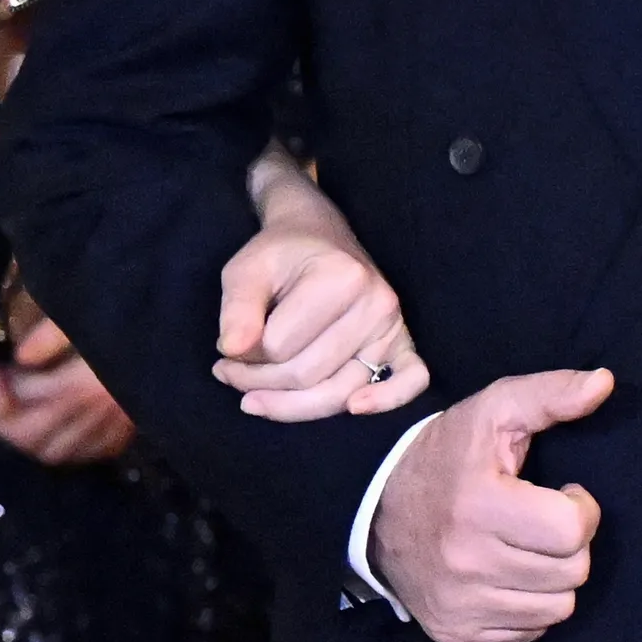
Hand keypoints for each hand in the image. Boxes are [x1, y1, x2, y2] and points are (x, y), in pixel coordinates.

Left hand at [0, 298, 136, 466]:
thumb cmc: (128, 300)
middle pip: (31, 439)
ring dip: (19, 427)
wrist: (182, 312)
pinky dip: (49, 438)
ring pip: (52, 452)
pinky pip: (77, 451)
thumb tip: (21, 358)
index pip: (20, 412)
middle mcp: (106, 411)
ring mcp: (117, 425)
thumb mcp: (83, 305)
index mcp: (93, 382)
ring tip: (2, 390)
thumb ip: (51, 334)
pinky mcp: (125, 429)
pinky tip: (36, 409)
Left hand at [212, 172, 427, 418]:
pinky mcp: (402, 342)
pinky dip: (387, 400)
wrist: (317, 234)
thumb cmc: (280, 254)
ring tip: (253, 399)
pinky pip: (411, 380)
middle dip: (260, 383)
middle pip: (307, 375)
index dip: (245, 354)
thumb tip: (233, 352)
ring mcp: (392, 325)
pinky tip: (355, 408)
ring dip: (292, 406)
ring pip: (340, 391)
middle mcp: (374, 303)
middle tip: (230, 374)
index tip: (230, 346)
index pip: (280, 347)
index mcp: (339, 278)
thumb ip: (236, 310)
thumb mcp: (245, 270)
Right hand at [366, 369, 611, 641]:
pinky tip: (510, 577)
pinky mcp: (455, 632)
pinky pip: (529, 634)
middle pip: (572, 573)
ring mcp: (459, 604)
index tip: (563, 493)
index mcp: (478, 503)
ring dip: (554, 579)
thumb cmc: (446, 456)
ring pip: (558, 609)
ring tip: (530, 549)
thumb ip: (551, 395)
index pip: (572, 530)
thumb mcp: (494, 410)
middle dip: (570, 544)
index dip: (580, 508)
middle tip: (545, 522)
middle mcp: (465, 562)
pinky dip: (530, 608)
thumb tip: (605, 383)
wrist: (374, 509)